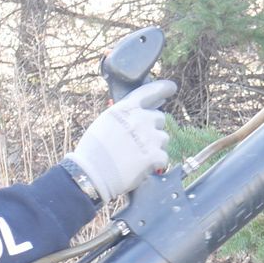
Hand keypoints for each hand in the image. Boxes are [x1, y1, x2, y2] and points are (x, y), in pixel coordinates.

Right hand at [67, 78, 176, 202]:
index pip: (149, 92)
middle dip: (152, 127)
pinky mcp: (155, 155)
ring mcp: (150, 137)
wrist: (92, 174)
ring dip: (155, 146)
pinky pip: (163, 157)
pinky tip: (141, 167)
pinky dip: (155, 164)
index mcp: (125, 109)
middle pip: (159, 118)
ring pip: (163, 138)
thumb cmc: (93, 151)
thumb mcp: (105, 122)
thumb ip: (125, 115)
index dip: (162, 88)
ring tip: (137, 156)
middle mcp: (140, 119)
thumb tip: (143, 113)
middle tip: (139, 140)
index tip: (171, 88)